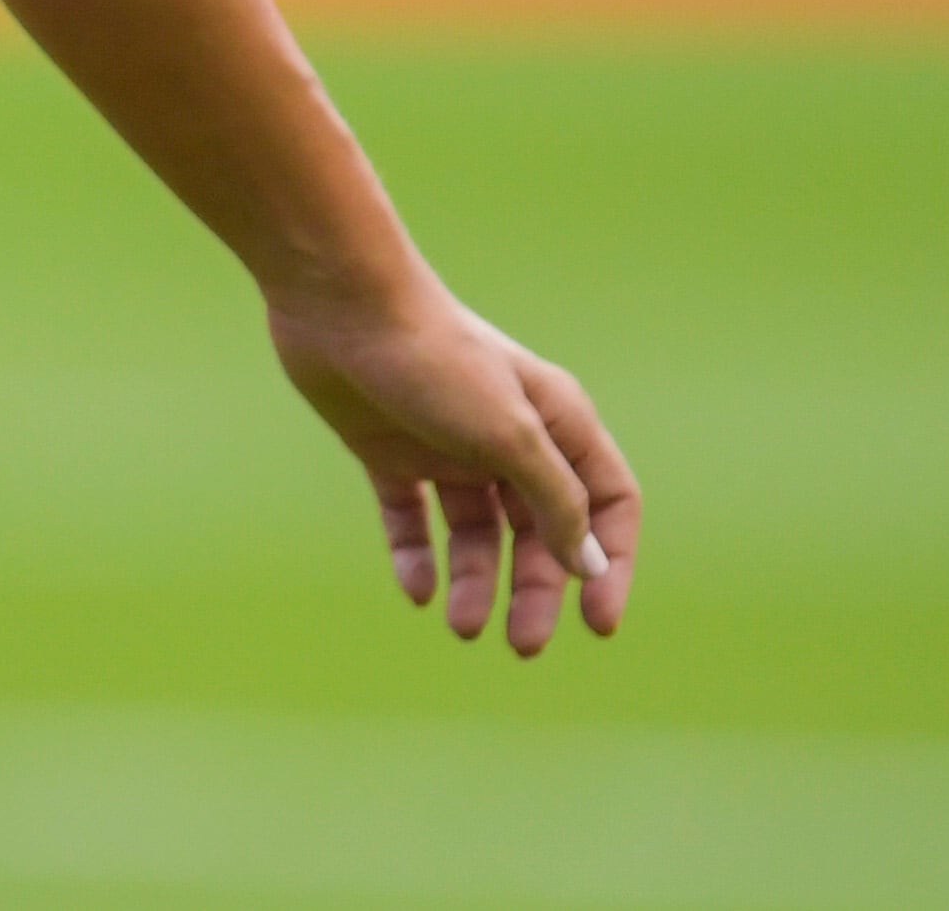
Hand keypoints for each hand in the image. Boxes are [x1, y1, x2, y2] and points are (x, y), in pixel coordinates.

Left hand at [269, 280, 638, 655]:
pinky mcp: (388, 449)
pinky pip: (411, 516)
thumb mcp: (510, 433)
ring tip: (460, 626)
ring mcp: (446, 444)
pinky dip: (415, 555)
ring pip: (473, 532)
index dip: (608, 563)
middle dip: (534, 589)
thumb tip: (585, 562)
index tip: (597, 623)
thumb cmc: (433, 357)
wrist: (339, 302)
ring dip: (473, 581)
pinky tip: (415, 590)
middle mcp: (507, 437)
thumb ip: (552, 498)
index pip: (605, 504)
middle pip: (537, 531)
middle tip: (520, 645)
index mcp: (556, 422)